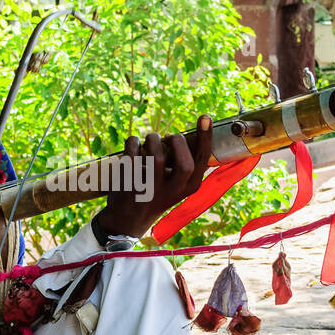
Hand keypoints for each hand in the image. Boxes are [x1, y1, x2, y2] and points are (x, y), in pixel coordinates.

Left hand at [95, 114, 212, 237]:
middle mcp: (171, 191)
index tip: (205, 116)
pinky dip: (133, 140)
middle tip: (168, 137)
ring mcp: (149, 187)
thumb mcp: (177, 185)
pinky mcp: (128, 180)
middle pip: (183, 161)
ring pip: (155, 150)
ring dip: (152, 138)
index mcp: (188, 188)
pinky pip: (133, 147)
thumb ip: (184, 164)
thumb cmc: (156, 193)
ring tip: (149, 141)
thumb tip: (183, 135)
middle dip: (177, 141)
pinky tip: (134, 145)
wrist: (128, 218)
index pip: (202, 161)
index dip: (205, 137)